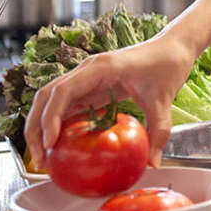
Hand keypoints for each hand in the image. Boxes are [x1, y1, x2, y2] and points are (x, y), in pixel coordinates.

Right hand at [25, 30, 198, 167]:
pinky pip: (68, 105)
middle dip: (36, 127)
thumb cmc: (167, 64)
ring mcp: (87, 78)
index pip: (62, 91)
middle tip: (40, 158)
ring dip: (42, 127)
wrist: (174, 47)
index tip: (50, 143)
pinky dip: (59, 124)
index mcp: (99, 68)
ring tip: (45, 156)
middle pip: (46, 97)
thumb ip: (158, 130)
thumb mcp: (164, 99)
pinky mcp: (92, 87)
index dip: (50, 117)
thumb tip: (153, 163)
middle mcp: (87, 71)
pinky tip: (62, 146)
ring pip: (51, 101)